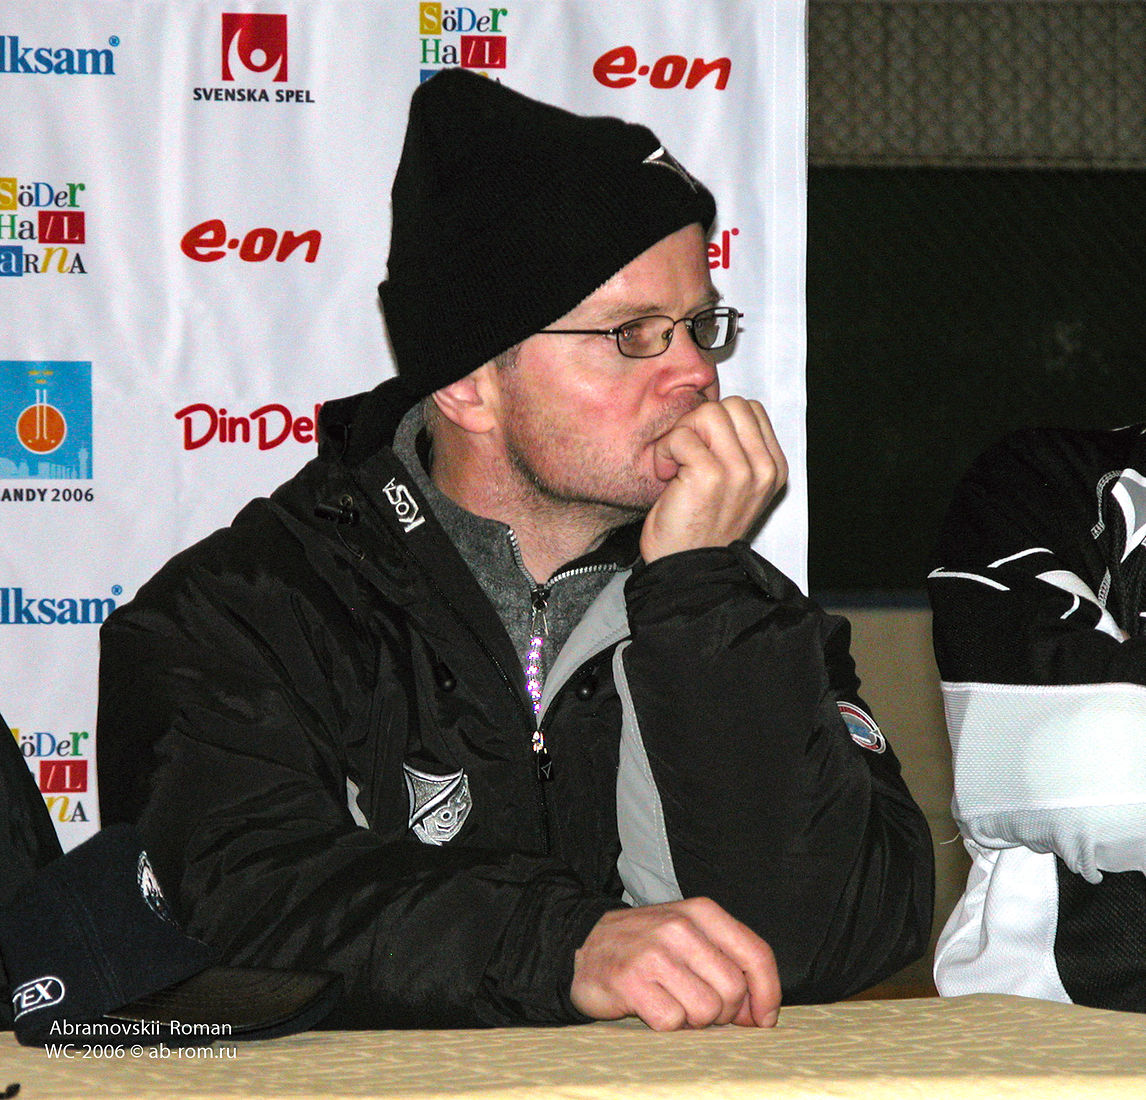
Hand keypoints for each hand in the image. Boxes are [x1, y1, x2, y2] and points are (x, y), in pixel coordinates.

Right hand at [570, 897, 780, 1030]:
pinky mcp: (630, 980)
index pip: (756, 954)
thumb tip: (761, 1012)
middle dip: (725, 1012)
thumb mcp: (690, 934)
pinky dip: (667, 1024)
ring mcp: (654, 952)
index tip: (762, 1018)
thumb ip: (728, 962)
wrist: (585, 944)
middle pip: (734, 990)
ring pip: (706, 1010)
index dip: (768, 993)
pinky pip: (672, 1022)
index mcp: (702, 912)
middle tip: (702, 1008)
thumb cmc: (648, 946)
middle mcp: (680, 927)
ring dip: (694, 1020)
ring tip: (674, 1003)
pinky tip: (652, 1006)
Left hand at [640, 396, 787, 562]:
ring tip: (676, 464)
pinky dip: (665, 452)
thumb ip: (736, 449)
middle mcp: (763, 469)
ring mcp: (740, 472)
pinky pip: (682, 436)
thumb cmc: (701, 526)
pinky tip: (667, 476)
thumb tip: (712, 410)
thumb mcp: (735, 486)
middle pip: (731, 405)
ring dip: (682, 435)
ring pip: (707, 413)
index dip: (717, 423)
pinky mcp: (711, 475)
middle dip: (700, 423)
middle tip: (686, 454)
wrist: (688, 569)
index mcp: (773, 468)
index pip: (750, 410)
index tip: (703, 452)